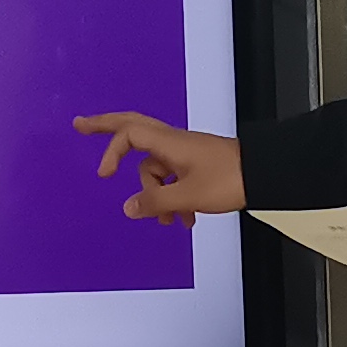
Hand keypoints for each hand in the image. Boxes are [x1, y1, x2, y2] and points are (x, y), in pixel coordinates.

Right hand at [74, 109, 245, 226]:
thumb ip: (156, 202)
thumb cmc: (229, 179)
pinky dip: (174, 198)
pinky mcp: (195, 165)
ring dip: (158, 196)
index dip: (112, 153)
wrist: (265, 175)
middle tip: (81, 125)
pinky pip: (173, 179)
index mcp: (169, 143)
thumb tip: (128, 208)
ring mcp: (184, 153)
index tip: (105, 174)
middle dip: (106, 129)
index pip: (128, 136)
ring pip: (156, 170)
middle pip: (132, 129)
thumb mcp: (189, 195)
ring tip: (172, 221)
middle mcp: (173, 142)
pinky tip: (185, 219)